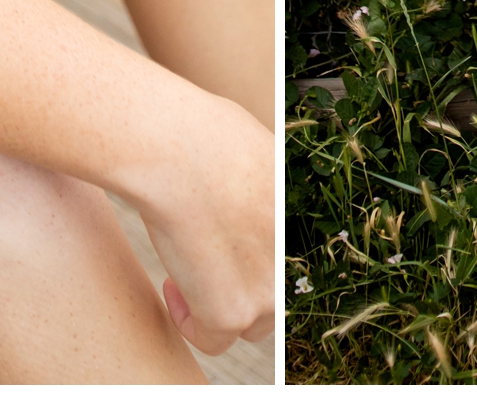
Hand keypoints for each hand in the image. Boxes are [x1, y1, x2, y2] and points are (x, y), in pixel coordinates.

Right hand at [132, 99, 275, 356]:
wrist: (177, 153)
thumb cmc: (205, 137)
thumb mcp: (256, 155)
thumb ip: (263, 187)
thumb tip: (249, 194)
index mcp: (303, 223)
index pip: (290, 262)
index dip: (259, 259)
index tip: (232, 247)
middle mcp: (294, 263)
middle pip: (274, 297)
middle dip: (242, 286)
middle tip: (207, 263)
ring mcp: (268, 293)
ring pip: (248, 322)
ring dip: (217, 305)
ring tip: (187, 272)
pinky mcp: (231, 315)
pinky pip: (212, 339)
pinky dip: (189, 321)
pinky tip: (172, 287)